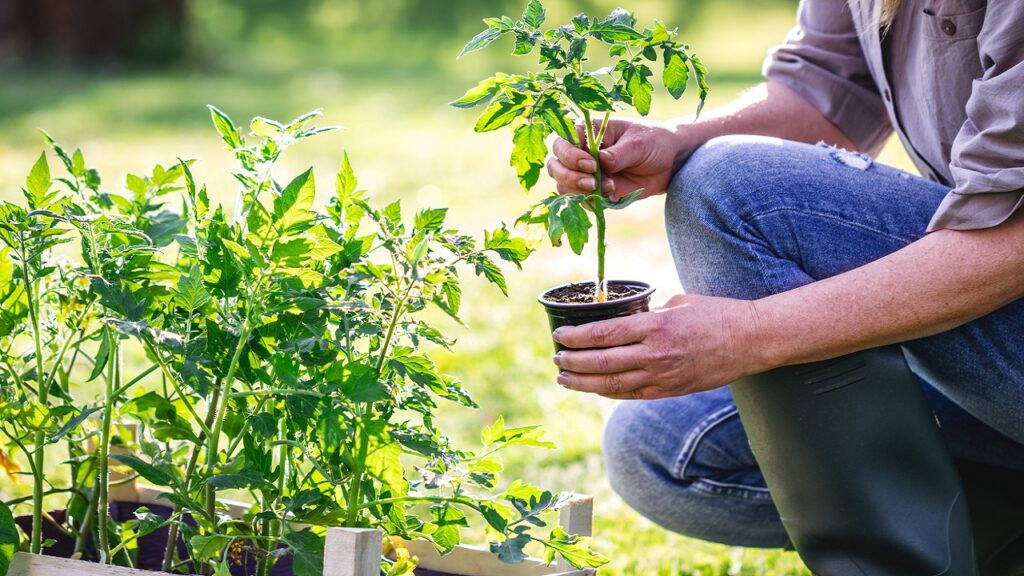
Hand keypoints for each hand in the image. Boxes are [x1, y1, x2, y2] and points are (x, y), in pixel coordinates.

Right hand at [545, 118, 690, 200]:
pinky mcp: (595, 192)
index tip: (591, 164)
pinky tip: (611, 194)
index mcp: (587, 133)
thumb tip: (601, 162)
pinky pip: (581, 201)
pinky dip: (591, 202)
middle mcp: (580, 153)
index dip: (569, 155)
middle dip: (569, 176)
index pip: (562, 143)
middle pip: (555, 166)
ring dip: (578, 191)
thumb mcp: (638, 143)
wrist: (670, 162)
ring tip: (606, 188)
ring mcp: (586, 174)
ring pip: (563, 186)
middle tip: (592, 182)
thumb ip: (618, 153)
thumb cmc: (653, 142)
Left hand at [551, 294, 767, 399]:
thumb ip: (647, 311)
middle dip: (573, 362)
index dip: (576, 338)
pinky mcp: (671, 390)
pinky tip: (594, 388)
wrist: (751, 340)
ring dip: (583, 382)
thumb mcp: (677, 302)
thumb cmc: (715, 314)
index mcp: (655, 326)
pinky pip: (631, 394)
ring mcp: (663, 376)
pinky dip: (608, 392)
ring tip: (564, 378)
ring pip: (612, 384)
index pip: (604, 334)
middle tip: (556, 358)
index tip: (559, 336)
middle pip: (602, 362)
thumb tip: (621, 315)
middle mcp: (656, 354)